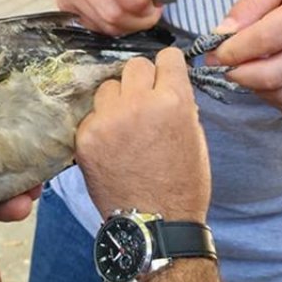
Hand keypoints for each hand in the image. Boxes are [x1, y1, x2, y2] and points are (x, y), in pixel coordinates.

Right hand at [55, 0, 164, 34]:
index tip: (154, 2)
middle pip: (110, 9)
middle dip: (139, 17)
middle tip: (151, 10)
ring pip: (105, 23)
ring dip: (129, 23)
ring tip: (137, 9)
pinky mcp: (63, 6)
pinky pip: (96, 28)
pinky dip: (114, 25)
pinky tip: (120, 9)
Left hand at [76, 48, 210, 221]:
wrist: (154, 224)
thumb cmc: (183, 185)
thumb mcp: (195, 138)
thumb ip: (181, 104)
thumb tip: (167, 84)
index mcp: (173, 101)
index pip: (166, 57)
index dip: (167, 68)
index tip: (164, 78)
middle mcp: (138, 104)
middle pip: (134, 66)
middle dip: (141, 81)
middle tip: (144, 103)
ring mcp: (108, 120)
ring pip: (109, 87)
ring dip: (117, 100)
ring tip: (125, 126)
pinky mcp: (85, 137)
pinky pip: (92, 115)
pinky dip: (101, 125)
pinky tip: (111, 145)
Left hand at [211, 0, 281, 113]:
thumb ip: (249, 4)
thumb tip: (222, 34)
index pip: (264, 40)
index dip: (231, 51)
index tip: (214, 54)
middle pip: (272, 74)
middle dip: (238, 74)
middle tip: (225, 67)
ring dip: (255, 87)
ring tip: (247, 71)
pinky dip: (274, 96)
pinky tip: (268, 80)